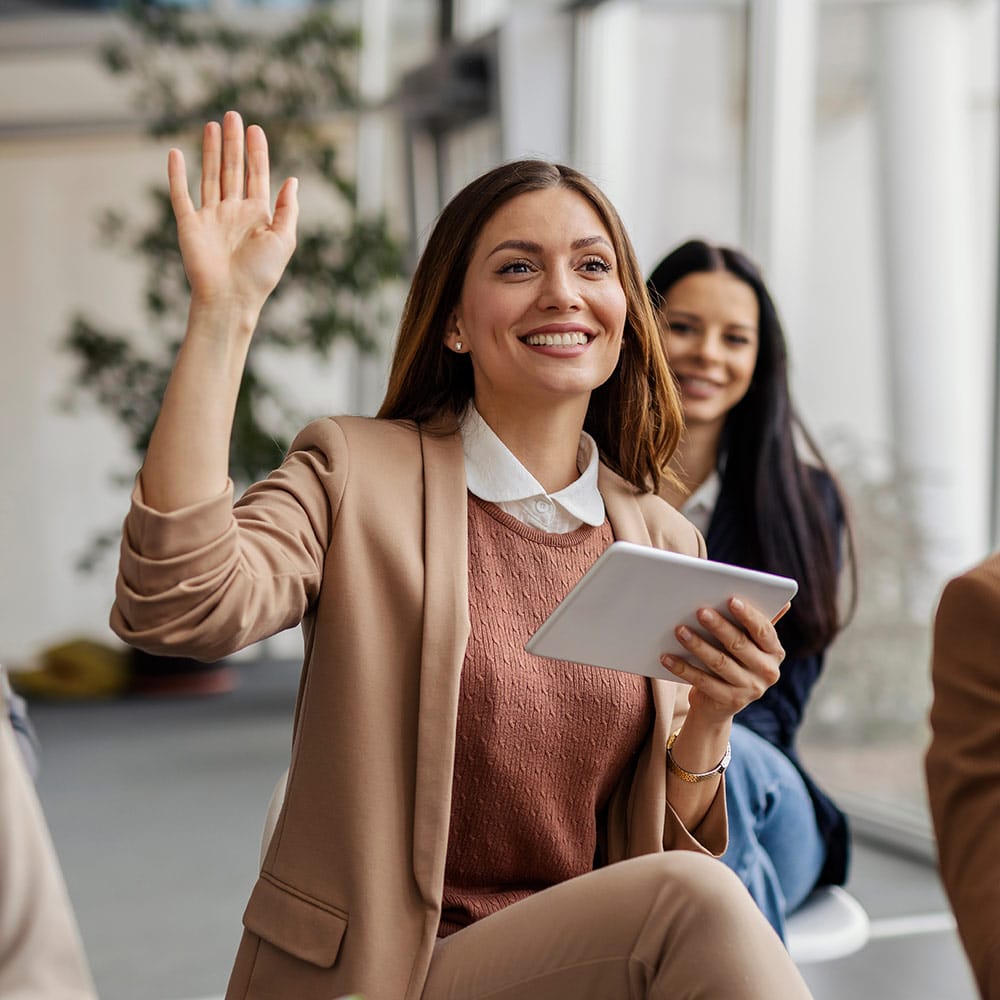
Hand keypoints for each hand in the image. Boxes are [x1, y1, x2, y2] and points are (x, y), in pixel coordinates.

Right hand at [167, 110, 297, 315]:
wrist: (230, 298)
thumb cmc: (260, 275)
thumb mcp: (284, 240)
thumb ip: (287, 210)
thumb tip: (292, 180)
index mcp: (257, 216)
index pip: (256, 176)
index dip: (256, 153)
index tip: (255, 129)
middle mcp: (233, 213)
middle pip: (232, 170)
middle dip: (233, 143)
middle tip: (233, 115)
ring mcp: (210, 217)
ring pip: (210, 176)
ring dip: (211, 151)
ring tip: (212, 125)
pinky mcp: (189, 225)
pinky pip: (180, 195)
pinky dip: (176, 175)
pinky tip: (175, 153)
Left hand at [660, 596, 783, 722]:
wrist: (718, 705)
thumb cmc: (732, 660)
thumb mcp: (746, 644)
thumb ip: (749, 622)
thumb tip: (757, 594)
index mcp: (774, 652)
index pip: (763, 630)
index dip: (748, 615)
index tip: (730, 599)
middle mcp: (768, 672)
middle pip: (739, 645)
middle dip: (718, 626)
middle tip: (699, 611)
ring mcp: (749, 689)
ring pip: (719, 663)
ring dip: (697, 645)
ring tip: (679, 630)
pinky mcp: (728, 702)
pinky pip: (702, 682)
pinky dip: (683, 668)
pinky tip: (667, 656)